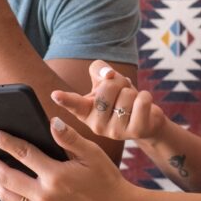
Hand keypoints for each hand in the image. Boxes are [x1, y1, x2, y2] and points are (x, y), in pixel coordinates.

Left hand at [0, 117, 135, 200]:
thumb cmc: (106, 179)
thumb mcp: (92, 154)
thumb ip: (69, 138)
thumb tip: (51, 122)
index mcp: (56, 176)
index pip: (22, 153)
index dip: (4, 141)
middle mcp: (45, 196)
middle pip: (6, 177)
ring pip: (7, 197)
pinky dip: (8, 196)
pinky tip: (9, 186)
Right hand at [51, 60, 166, 141]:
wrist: (145, 121)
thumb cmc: (120, 99)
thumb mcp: (105, 82)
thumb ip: (99, 70)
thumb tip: (107, 74)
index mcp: (85, 111)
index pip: (73, 103)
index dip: (64, 99)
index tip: (55, 95)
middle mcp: (96, 124)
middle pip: (108, 87)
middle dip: (119, 83)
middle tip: (121, 93)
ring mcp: (115, 131)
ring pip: (126, 94)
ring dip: (133, 92)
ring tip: (132, 103)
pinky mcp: (135, 131)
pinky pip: (141, 102)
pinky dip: (145, 96)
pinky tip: (142, 105)